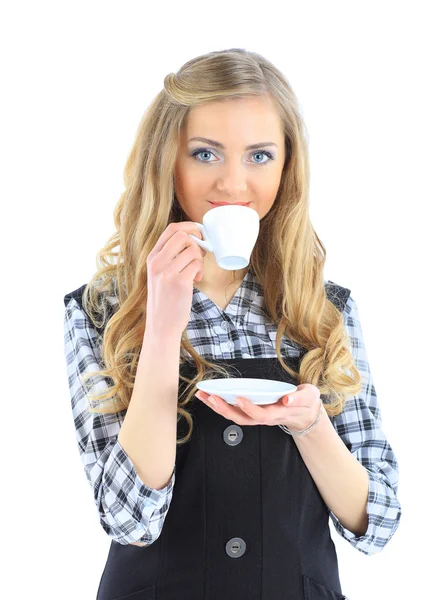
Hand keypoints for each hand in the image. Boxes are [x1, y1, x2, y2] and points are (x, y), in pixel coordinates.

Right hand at [145, 221, 206, 338]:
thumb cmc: (165, 299)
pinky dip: (200, 270)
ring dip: (200, 260)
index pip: (171, 229)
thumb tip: (194, 239)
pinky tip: (196, 279)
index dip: (189, 227)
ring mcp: (167, 272)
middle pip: (183, 235)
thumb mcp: (160, 274)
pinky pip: (196, 264)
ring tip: (196, 272)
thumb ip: (171, 256)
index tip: (198, 234)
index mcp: (152, 257)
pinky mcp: (179, 282)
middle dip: (197, 242)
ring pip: (192, 250)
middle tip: (199, 255)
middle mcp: (157, 262)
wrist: (161, 324)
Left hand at [195, 383, 322, 431]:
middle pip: (242, 418)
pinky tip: (210, 397)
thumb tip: (287, 399)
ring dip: (218, 407)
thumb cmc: (306, 402)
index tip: (238, 398)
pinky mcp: (252, 413)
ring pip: (235, 416)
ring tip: (203, 395)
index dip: (249, 408)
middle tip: (210, 397)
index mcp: (278, 413)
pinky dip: (221, 405)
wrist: (305, 413)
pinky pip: (234, 412)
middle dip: (224, 409)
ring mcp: (257, 417)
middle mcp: (265, 418)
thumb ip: (300, 398)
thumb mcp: (310, 396)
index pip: (262, 414)